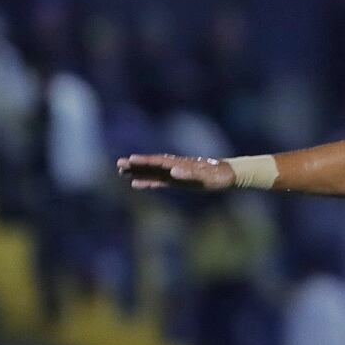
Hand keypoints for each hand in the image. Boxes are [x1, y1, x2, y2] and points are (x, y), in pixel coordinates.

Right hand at [117, 154, 234, 190]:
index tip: (130, 160)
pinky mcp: (176, 181)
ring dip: (137, 172)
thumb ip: (188, 175)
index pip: (158, 161)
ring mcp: (174, 173)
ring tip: (121, 172)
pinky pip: (158, 181)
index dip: (145, 161)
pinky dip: (147, 182)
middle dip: (136, 165)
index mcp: (179, 164)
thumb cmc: (217, 176)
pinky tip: (135, 184)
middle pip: (151, 165)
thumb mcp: (204, 177)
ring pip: (152, 172)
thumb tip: (173, 171)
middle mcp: (174, 167)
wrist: (226, 175)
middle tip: (118, 164)